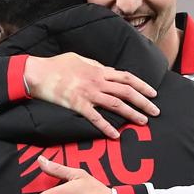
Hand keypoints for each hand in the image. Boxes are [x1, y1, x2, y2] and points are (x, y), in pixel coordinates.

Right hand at [24, 53, 158, 140]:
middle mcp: (97, 81)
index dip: (142, 85)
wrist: (38, 73)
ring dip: (132, 114)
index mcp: (98, 70)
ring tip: (143, 122)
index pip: (126, 77)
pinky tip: (116, 134)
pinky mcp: (77, 105)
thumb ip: (94, 65)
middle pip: (126, 92)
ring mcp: (88, 93)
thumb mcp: (79, 59)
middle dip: (143, 102)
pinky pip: (95, 118)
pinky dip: (106, 126)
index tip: (153, 93)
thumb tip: (105, 69)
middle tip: (155, 112)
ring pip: (116, 104)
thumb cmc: (56, 65)